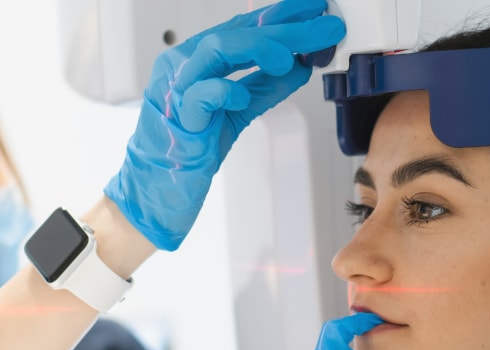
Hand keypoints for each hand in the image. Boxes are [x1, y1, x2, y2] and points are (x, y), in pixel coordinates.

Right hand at [104, 0, 344, 250]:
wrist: (159, 186)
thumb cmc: (191, 146)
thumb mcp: (239, 110)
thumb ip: (266, 87)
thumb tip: (301, 65)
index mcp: (201, 60)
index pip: (244, 27)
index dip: (281, 16)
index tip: (315, 10)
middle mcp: (188, 64)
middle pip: (238, 33)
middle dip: (284, 28)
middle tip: (322, 27)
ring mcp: (179, 87)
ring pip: (216, 51)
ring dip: (258, 48)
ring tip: (289, 56)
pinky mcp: (178, 117)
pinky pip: (199, 96)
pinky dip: (224, 92)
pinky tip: (243, 94)